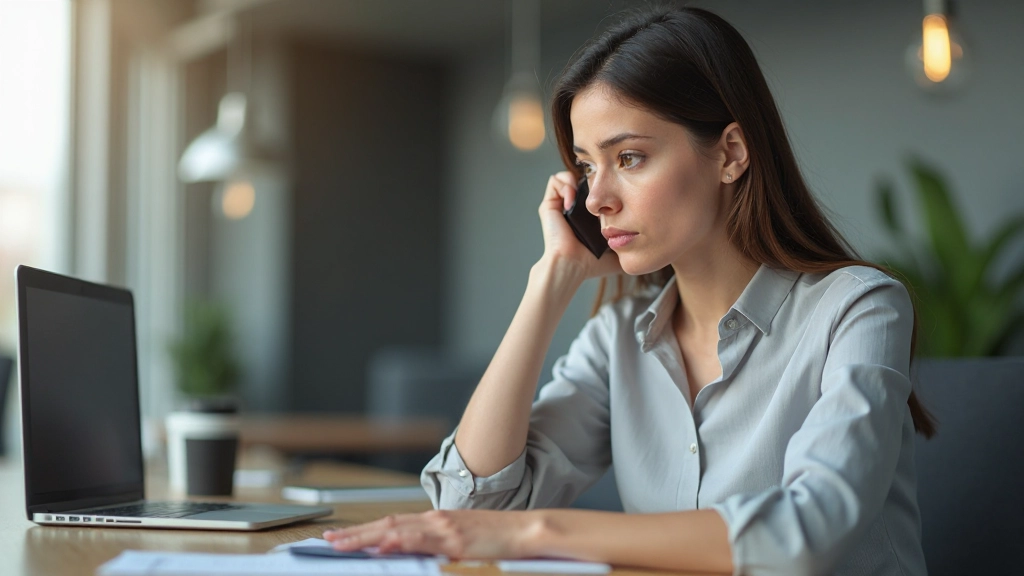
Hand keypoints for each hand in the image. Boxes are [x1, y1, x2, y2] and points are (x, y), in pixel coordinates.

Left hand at [323, 509, 540, 559]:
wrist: (526, 531)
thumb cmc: (498, 538)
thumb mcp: (461, 540)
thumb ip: (435, 544)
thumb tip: (409, 554)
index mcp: (435, 520)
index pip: (392, 523)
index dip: (366, 530)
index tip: (343, 536)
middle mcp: (435, 519)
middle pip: (387, 524)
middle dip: (356, 533)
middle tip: (328, 541)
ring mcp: (443, 528)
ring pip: (396, 530)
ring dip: (366, 536)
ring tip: (342, 544)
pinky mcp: (454, 540)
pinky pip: (421, 541)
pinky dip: (398, 542)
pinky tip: (382, 545)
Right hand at [539, 172, 621, 278]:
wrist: (572, 265)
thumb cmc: (591, 263)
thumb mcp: (616, 252)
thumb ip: (630, 247)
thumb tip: (650, 248)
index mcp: (586, 216)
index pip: (595, 191)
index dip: (603, 187)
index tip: (610, 194)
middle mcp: (573, 209)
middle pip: (581, 180)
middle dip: (590, 180)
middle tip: (598, 192)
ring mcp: (560, 205)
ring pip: (567, 177)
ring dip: (576, 180)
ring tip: (582, 197)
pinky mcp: (549, 205)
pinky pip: (555, 180)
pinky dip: (565, 185)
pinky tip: (572, 201)